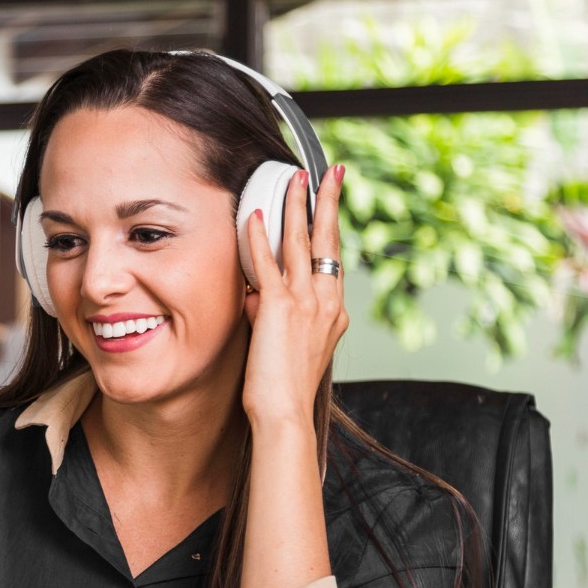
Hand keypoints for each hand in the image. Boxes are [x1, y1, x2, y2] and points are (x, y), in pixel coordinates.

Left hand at [241, 163, 348, 428]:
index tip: (330, 204)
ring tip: (296, 178)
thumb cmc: (283, 390)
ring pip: (303, 244)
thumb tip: (254, 297)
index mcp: (332, 312)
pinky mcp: (279, 309)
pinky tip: (254, 217)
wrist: (284, 414)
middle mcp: (326, 302)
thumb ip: (272, 316)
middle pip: (329, 241)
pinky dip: (260, 239)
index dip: (331, 229)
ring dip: (297, 207)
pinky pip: (268, 265)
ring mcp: (305, 303)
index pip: (333, 260)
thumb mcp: (284, 346)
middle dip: (328, 203)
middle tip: (330, 173)